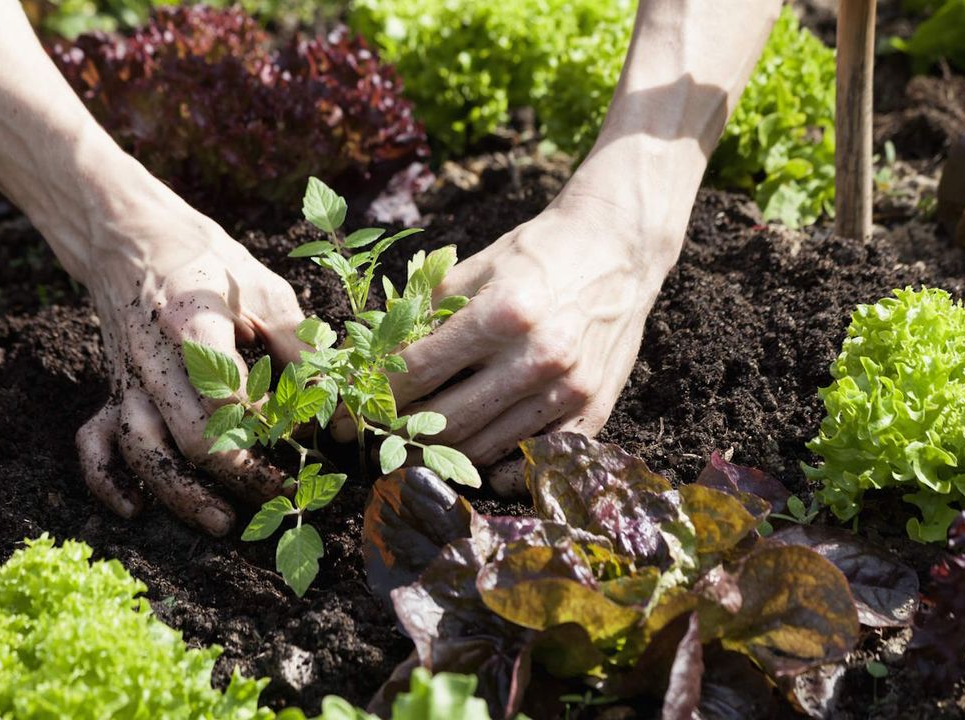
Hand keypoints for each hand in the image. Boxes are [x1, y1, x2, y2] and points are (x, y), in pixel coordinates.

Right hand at [74, 200, 306, 535]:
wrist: (131, 237)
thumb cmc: (207, 263)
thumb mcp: (263, 288)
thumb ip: (298, 346)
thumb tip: (329, 408)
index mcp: (192, 323)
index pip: (232, 394)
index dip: (273, 428)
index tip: (308, 438)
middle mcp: (152, 358)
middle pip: (190, 437)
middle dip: (241, 475)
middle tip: (286, 493)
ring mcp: (125, 378)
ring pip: (143, 450)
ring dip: (180, 494)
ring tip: (223, 522)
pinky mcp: (110, 390)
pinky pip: (94, 444)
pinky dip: (106, 481)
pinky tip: (134, 508)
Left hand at [386, 204, 677, 494]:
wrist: (617, 247)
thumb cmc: (535, 253)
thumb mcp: (474, 267)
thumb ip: (423, 314)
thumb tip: (368, 359)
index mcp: (501, 314)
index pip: (417, 373)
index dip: (374, 398)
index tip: (346, 412)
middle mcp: (537, 358)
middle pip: (446, 421)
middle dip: (397, 433)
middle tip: (371, 438)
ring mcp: (568, 390)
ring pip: (484, 448)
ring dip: (439, 453)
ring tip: (409, 447)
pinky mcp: (593, 410)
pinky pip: (532, 459)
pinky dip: (497, 466)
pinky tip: (471, 455)